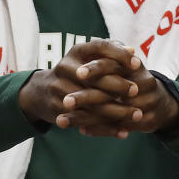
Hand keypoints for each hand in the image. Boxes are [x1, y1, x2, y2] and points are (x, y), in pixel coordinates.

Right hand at [18, 39, 139, 135]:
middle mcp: (66, 67)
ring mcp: (59, 88)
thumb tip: (133, 51)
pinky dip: (106, 128)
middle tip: (136, 91)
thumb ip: (110, 53)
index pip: (100, 46)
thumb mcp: (88, 58)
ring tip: (137, 115)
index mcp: (77, 51)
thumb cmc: (76, 72)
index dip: (119, 54)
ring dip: (116, 111)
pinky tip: (124, 131)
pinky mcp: (58, 109)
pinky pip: (85, 120)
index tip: (137, 64)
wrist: (42, 92)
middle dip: (117, 84)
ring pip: (92, 103)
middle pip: (94, 76)